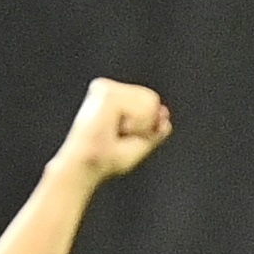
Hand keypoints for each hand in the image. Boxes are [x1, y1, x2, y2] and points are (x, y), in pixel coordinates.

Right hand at [56, 79, 172, 182]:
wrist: (88, 164)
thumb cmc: (105, 159)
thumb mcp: (138, 144)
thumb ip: (153, 129)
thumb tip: (165, 116)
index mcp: (112, 98)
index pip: (149, 102)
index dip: (145, 126)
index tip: (121, 137)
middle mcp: (108, 89)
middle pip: (152, 99)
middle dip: (144, 124)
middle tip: (119, 135)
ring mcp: (106, 89)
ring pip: (150, 101)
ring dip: (139, 125)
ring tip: (116, 132)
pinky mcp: (107, 92)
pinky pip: (143, 107)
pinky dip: (136, 124)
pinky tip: (115, 127)